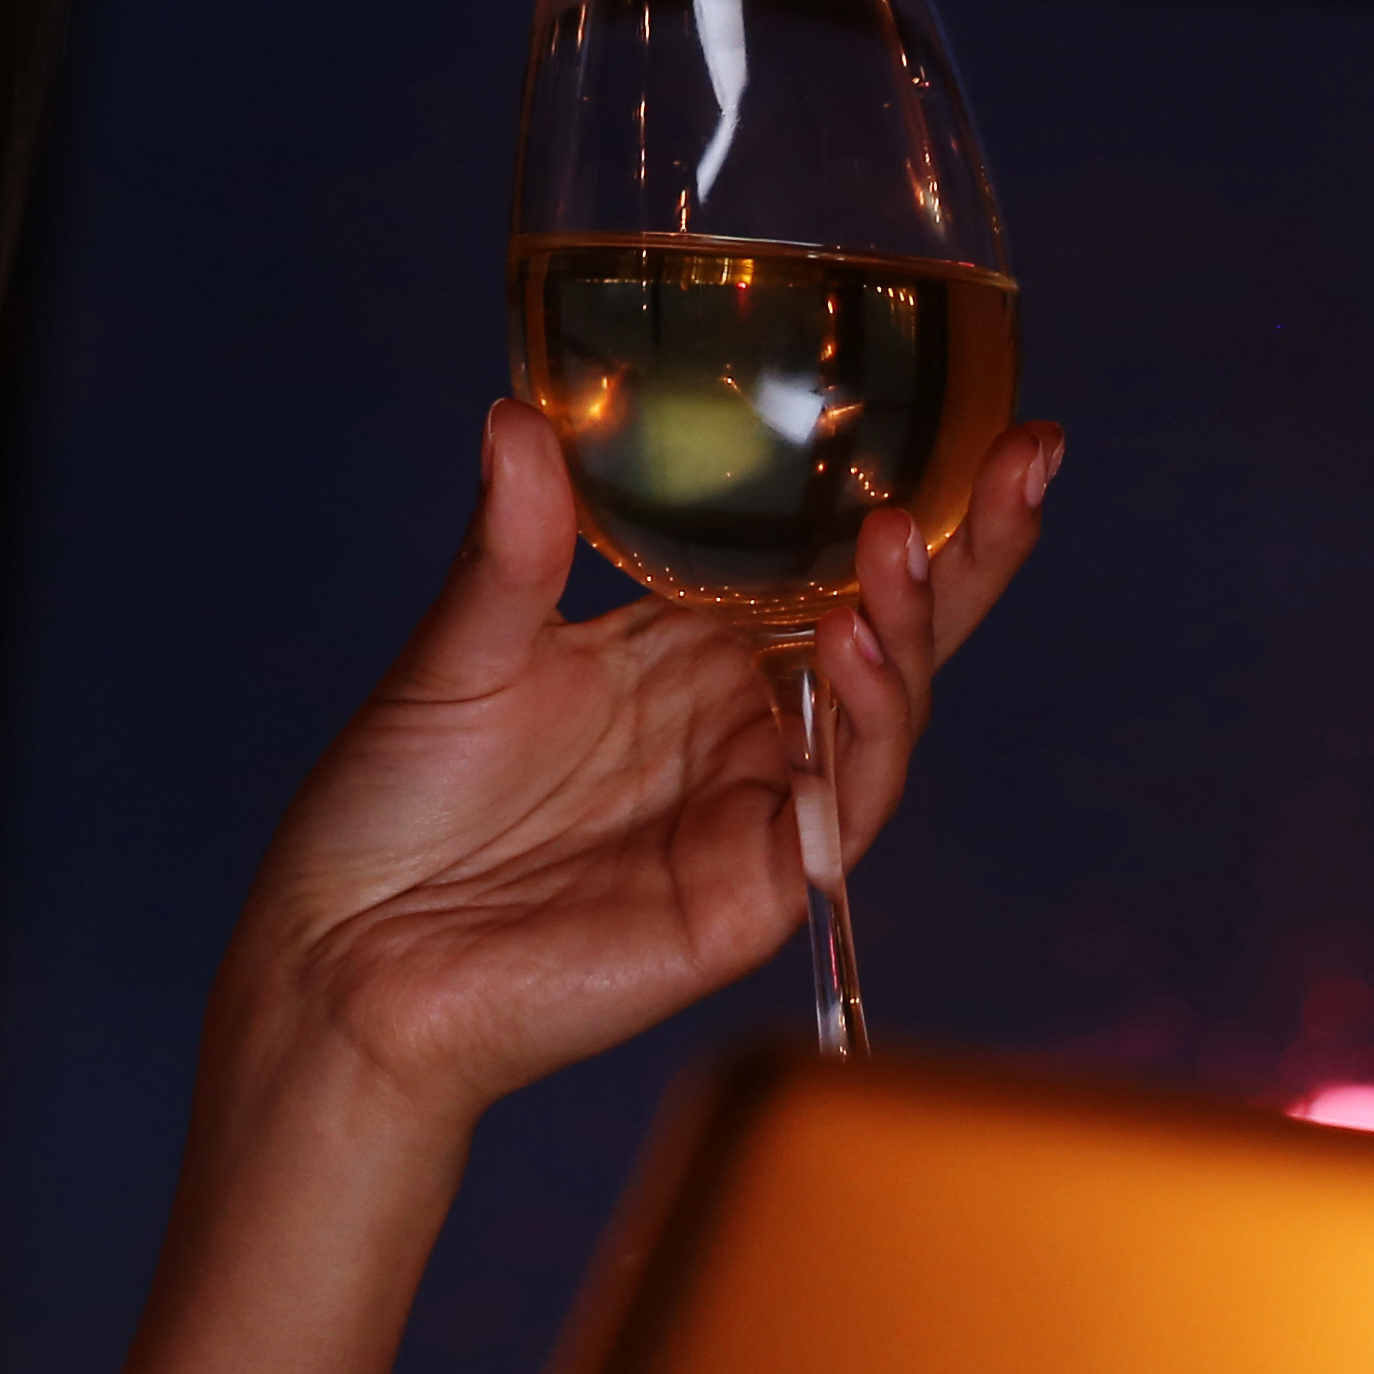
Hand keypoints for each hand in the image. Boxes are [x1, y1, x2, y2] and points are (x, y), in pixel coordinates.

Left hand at [207, 404, 1065, 1149]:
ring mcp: (753, 808)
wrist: (346, 957)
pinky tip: (849, 654)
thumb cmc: (391, 808)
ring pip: (882, 714)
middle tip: (1027, 463)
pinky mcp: (751, 893)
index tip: (987, 421)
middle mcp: (737, 722)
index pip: (821, 563)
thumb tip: (516, 416)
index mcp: (683, 648)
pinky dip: (861, 736)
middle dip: (972, 553)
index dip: (910, 501)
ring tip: (897, 550)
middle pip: (889, 631)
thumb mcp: (458, 651)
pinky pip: (840, 811)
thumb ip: (513, 548)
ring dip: (907, 630)